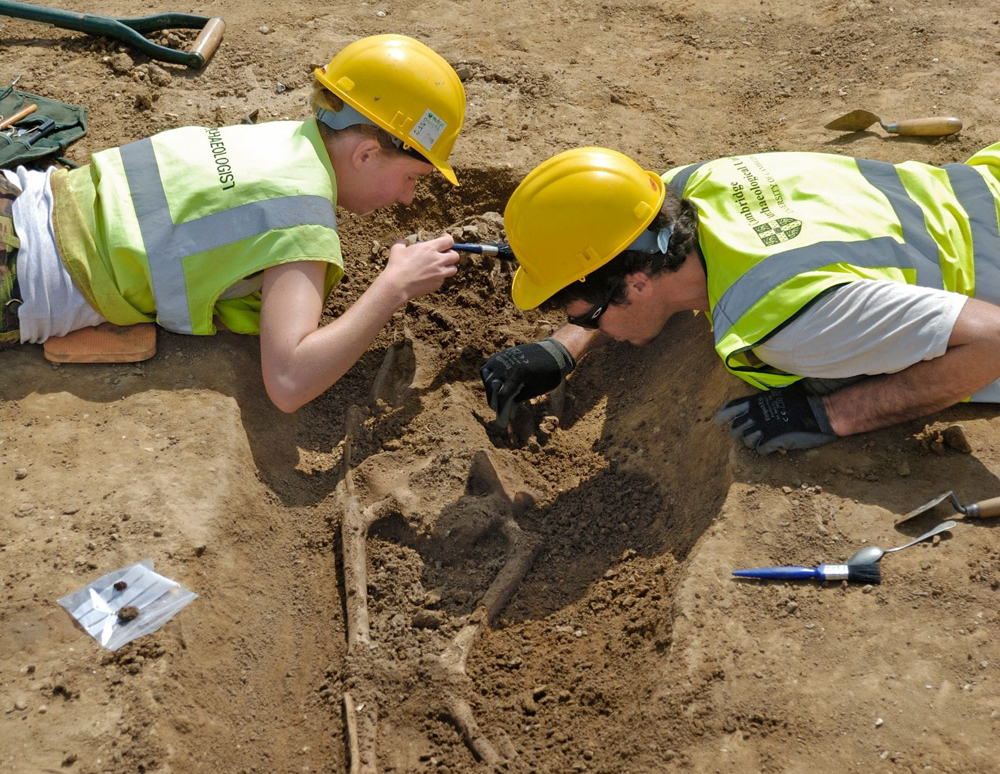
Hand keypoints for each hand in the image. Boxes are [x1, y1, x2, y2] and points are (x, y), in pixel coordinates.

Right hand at [381, 234, 459, 300]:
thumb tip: (404, 241)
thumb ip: (402, 242)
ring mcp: (439, 273)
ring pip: (453, 269)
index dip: (448, 239)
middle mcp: (438, 260)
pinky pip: (443, 279)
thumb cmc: (396, 265)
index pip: (449, 240)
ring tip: (439, 267)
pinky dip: (439, 278)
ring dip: (448, 267)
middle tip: (443, 255)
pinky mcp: (437, 283)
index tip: (444, 239)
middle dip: (451, 254)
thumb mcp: (397, 249)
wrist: (397, 284)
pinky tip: (429, 277)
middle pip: (455, 255)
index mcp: (429, 248)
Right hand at [480, 338, 575, 425]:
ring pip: (486, 375)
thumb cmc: (549, 373)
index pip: (502, 396)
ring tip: (496, 399)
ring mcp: (502, 357)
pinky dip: (487, 375)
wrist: (554, 352)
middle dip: (494, 402)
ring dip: (489, 389)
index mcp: (517, 373)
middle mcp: (507, 363)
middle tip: (499, 412)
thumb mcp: (536, 390)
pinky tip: (493, 384)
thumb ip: (520, 398)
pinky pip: (487, 365)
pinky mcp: (502, 354)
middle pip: (492, 387)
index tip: (502, 424)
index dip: (501, 411)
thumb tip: (508, 410)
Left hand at [714, 383, 837, 454]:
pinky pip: (760, 450)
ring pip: (746, 441)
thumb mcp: (776, 396)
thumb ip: (760, 404)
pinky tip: (777, 444)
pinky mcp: (772, 440)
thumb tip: (749, 412)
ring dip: (755, 443)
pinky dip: (767, 449)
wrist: (821, 413)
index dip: (722, 418)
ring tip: (767, 439)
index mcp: (755, 402)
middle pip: (735, 430)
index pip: (728, 410)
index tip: (718, 423)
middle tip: (754, 435)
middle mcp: (755, 414)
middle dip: (742, 434)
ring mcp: (763, 427)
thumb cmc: (801, 404)